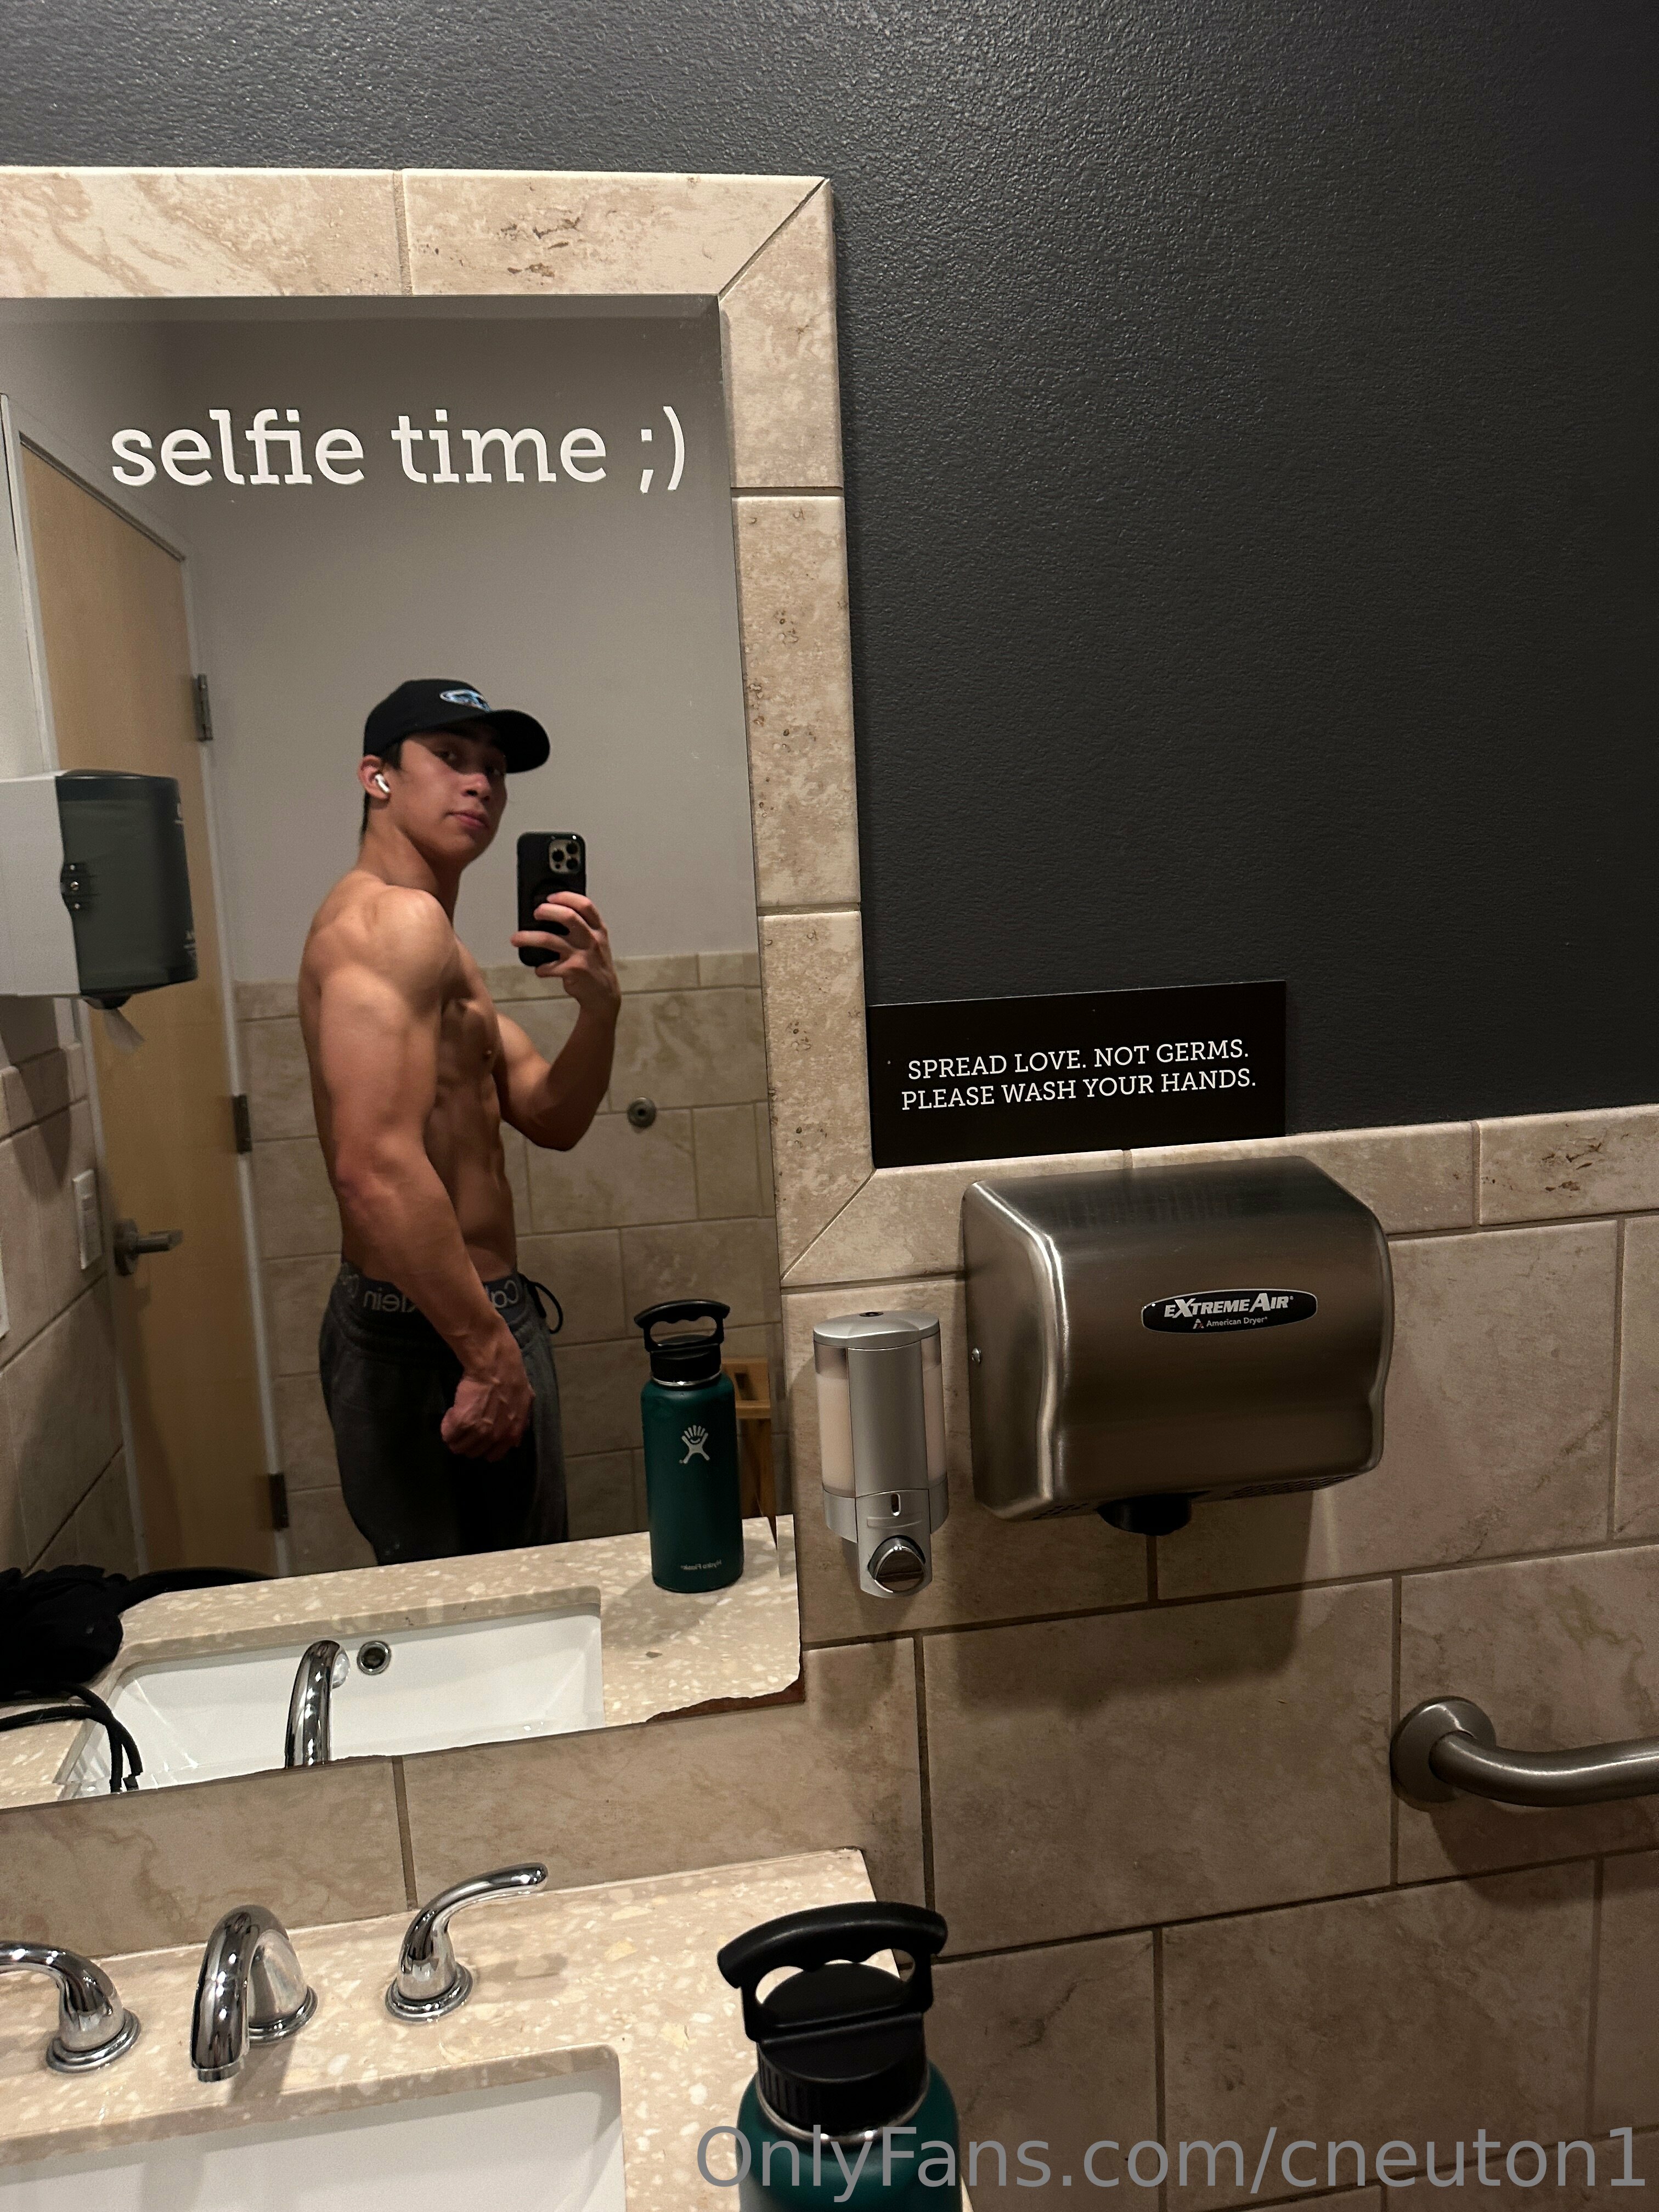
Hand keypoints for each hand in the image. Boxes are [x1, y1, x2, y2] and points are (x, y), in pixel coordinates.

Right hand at [441, 1329, 532, 1460]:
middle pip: (473, 1452)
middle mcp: (495, 1436)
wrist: (494, 1364)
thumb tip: (515, 1441)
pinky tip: (451, 1413)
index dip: (483, 1446)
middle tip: (465, 1425)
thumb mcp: (524, 1402)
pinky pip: (447, 1435)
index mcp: (511, 1434)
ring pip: (458, 1447)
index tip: (478, 1436)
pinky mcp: (461, 1422)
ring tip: (456, 1419)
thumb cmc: (511, 1377)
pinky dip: (446, 1426)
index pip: (493, 1455)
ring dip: (455, 1436)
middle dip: (467, 1441)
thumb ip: (520, 1422)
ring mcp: (478, 1431)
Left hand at [511, 892, 619, 1018]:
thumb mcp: (597, 942)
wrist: (604, 994)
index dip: (566, 897)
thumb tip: (552, 914)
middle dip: (547, 911)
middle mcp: (591, 939)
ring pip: (549, 940)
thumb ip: (583, 927)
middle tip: (535, 913)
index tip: (550, 897)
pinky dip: (540, 968)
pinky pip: (548, 966)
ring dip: (528, 938)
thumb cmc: (595, 965)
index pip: (585, 905)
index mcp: (598, 929)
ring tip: (515, 938)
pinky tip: (540, 969)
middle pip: (567, 916)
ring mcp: (582, 955)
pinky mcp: (573, 971)